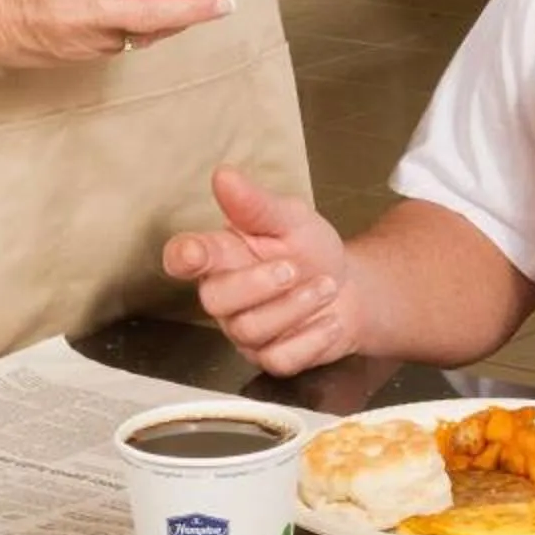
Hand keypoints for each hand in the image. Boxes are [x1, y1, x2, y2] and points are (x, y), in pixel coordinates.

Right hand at [0, 0, 226, 65]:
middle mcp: (81, 12)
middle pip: (152, 15)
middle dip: (195, 10)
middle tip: (224, 3)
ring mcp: (81, 42)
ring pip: (141, 33)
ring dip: (170, 20)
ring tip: (196, 5)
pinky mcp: (80, 61)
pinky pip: (120, 44)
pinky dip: (137, 30)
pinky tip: (148, 18)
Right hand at [163, 165, 359, 373]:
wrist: (351, 290)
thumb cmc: (309, 250)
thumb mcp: (290, 218)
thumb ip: (256, 203)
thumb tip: (223, 176)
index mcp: (221, 255)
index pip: (184, 257)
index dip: (182, 257)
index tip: (194, 254)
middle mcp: (224, 295)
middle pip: (214, 300)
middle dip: (258, 284)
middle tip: (294, 268)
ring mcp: (244, 331)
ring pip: (250, 329)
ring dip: (297, 306)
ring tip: (327, 286)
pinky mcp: (269, 357)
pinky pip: (279, 358)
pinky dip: (312, 337)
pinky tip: (329, 320)